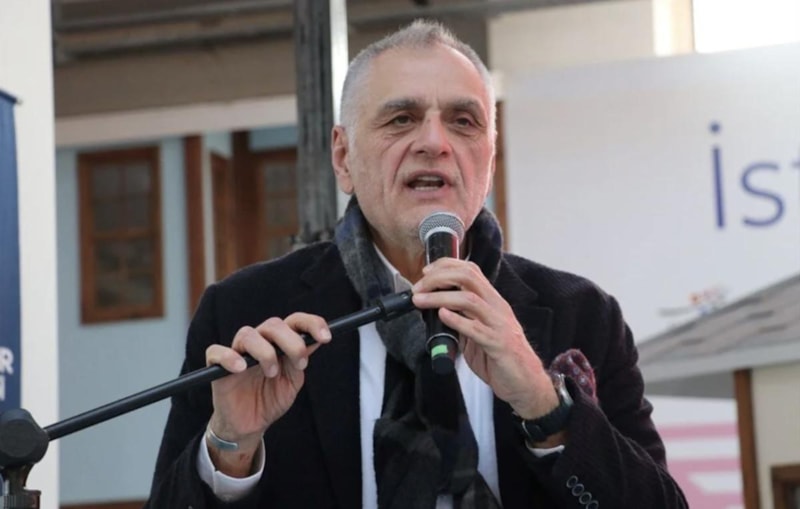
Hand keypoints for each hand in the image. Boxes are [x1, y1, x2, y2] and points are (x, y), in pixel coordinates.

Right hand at [204, 313, 331, 475]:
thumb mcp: (292, 381)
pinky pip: (216, 352)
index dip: (311, 323)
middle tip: (301, 363)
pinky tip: (240, 368)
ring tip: (272, 373)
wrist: (250, 424)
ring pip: (247, 334)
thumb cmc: (271, 398)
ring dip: (264, 352)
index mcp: (279, 342)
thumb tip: (315, 340)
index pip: (294, 322)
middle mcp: (259, 342)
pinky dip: (228, 357)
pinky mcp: (216, 366)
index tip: (326, 337)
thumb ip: (300, 360)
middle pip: (273, 324)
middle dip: (292, 341)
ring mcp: (237, 352)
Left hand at [411, 259, 558, 420]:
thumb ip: (462, 322)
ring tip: (421, 300)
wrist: (527, 385)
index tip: (426, 272)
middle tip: (418, 287)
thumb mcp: (478, 335)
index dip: (446, 266)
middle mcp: (497, 308)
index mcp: (492, 302)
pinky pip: (477, 328)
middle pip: (468, 278)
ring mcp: (500, 325)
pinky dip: (457, 320)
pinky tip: (442, 316)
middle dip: (439, 277)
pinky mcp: (499, 345)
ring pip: (469, 299)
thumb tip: (437, 313)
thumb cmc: (502, 360)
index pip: (471, 271)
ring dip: (440, 297)